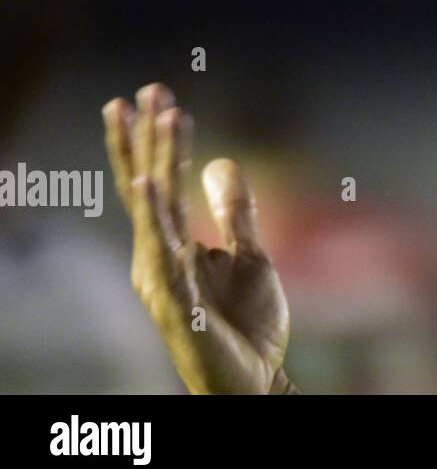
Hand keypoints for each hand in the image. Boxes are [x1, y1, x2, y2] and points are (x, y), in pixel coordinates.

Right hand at [103, 83, 290, 393]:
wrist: (256, 379)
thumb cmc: (245, 323)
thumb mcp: (250, 254)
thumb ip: (235, 211)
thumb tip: (220, 161)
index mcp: (173, 244)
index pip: (161, 182)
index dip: (158, 139)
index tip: (157, 94)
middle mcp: (158, 258)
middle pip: (150, 187)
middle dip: (149, 137)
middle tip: (148, 88)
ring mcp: (164, 281)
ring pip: (154, 213)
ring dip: (153, 163)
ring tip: (151, 120)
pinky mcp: (178, 304)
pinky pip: (164, 254)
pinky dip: (156, 218)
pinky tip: (150, 185)